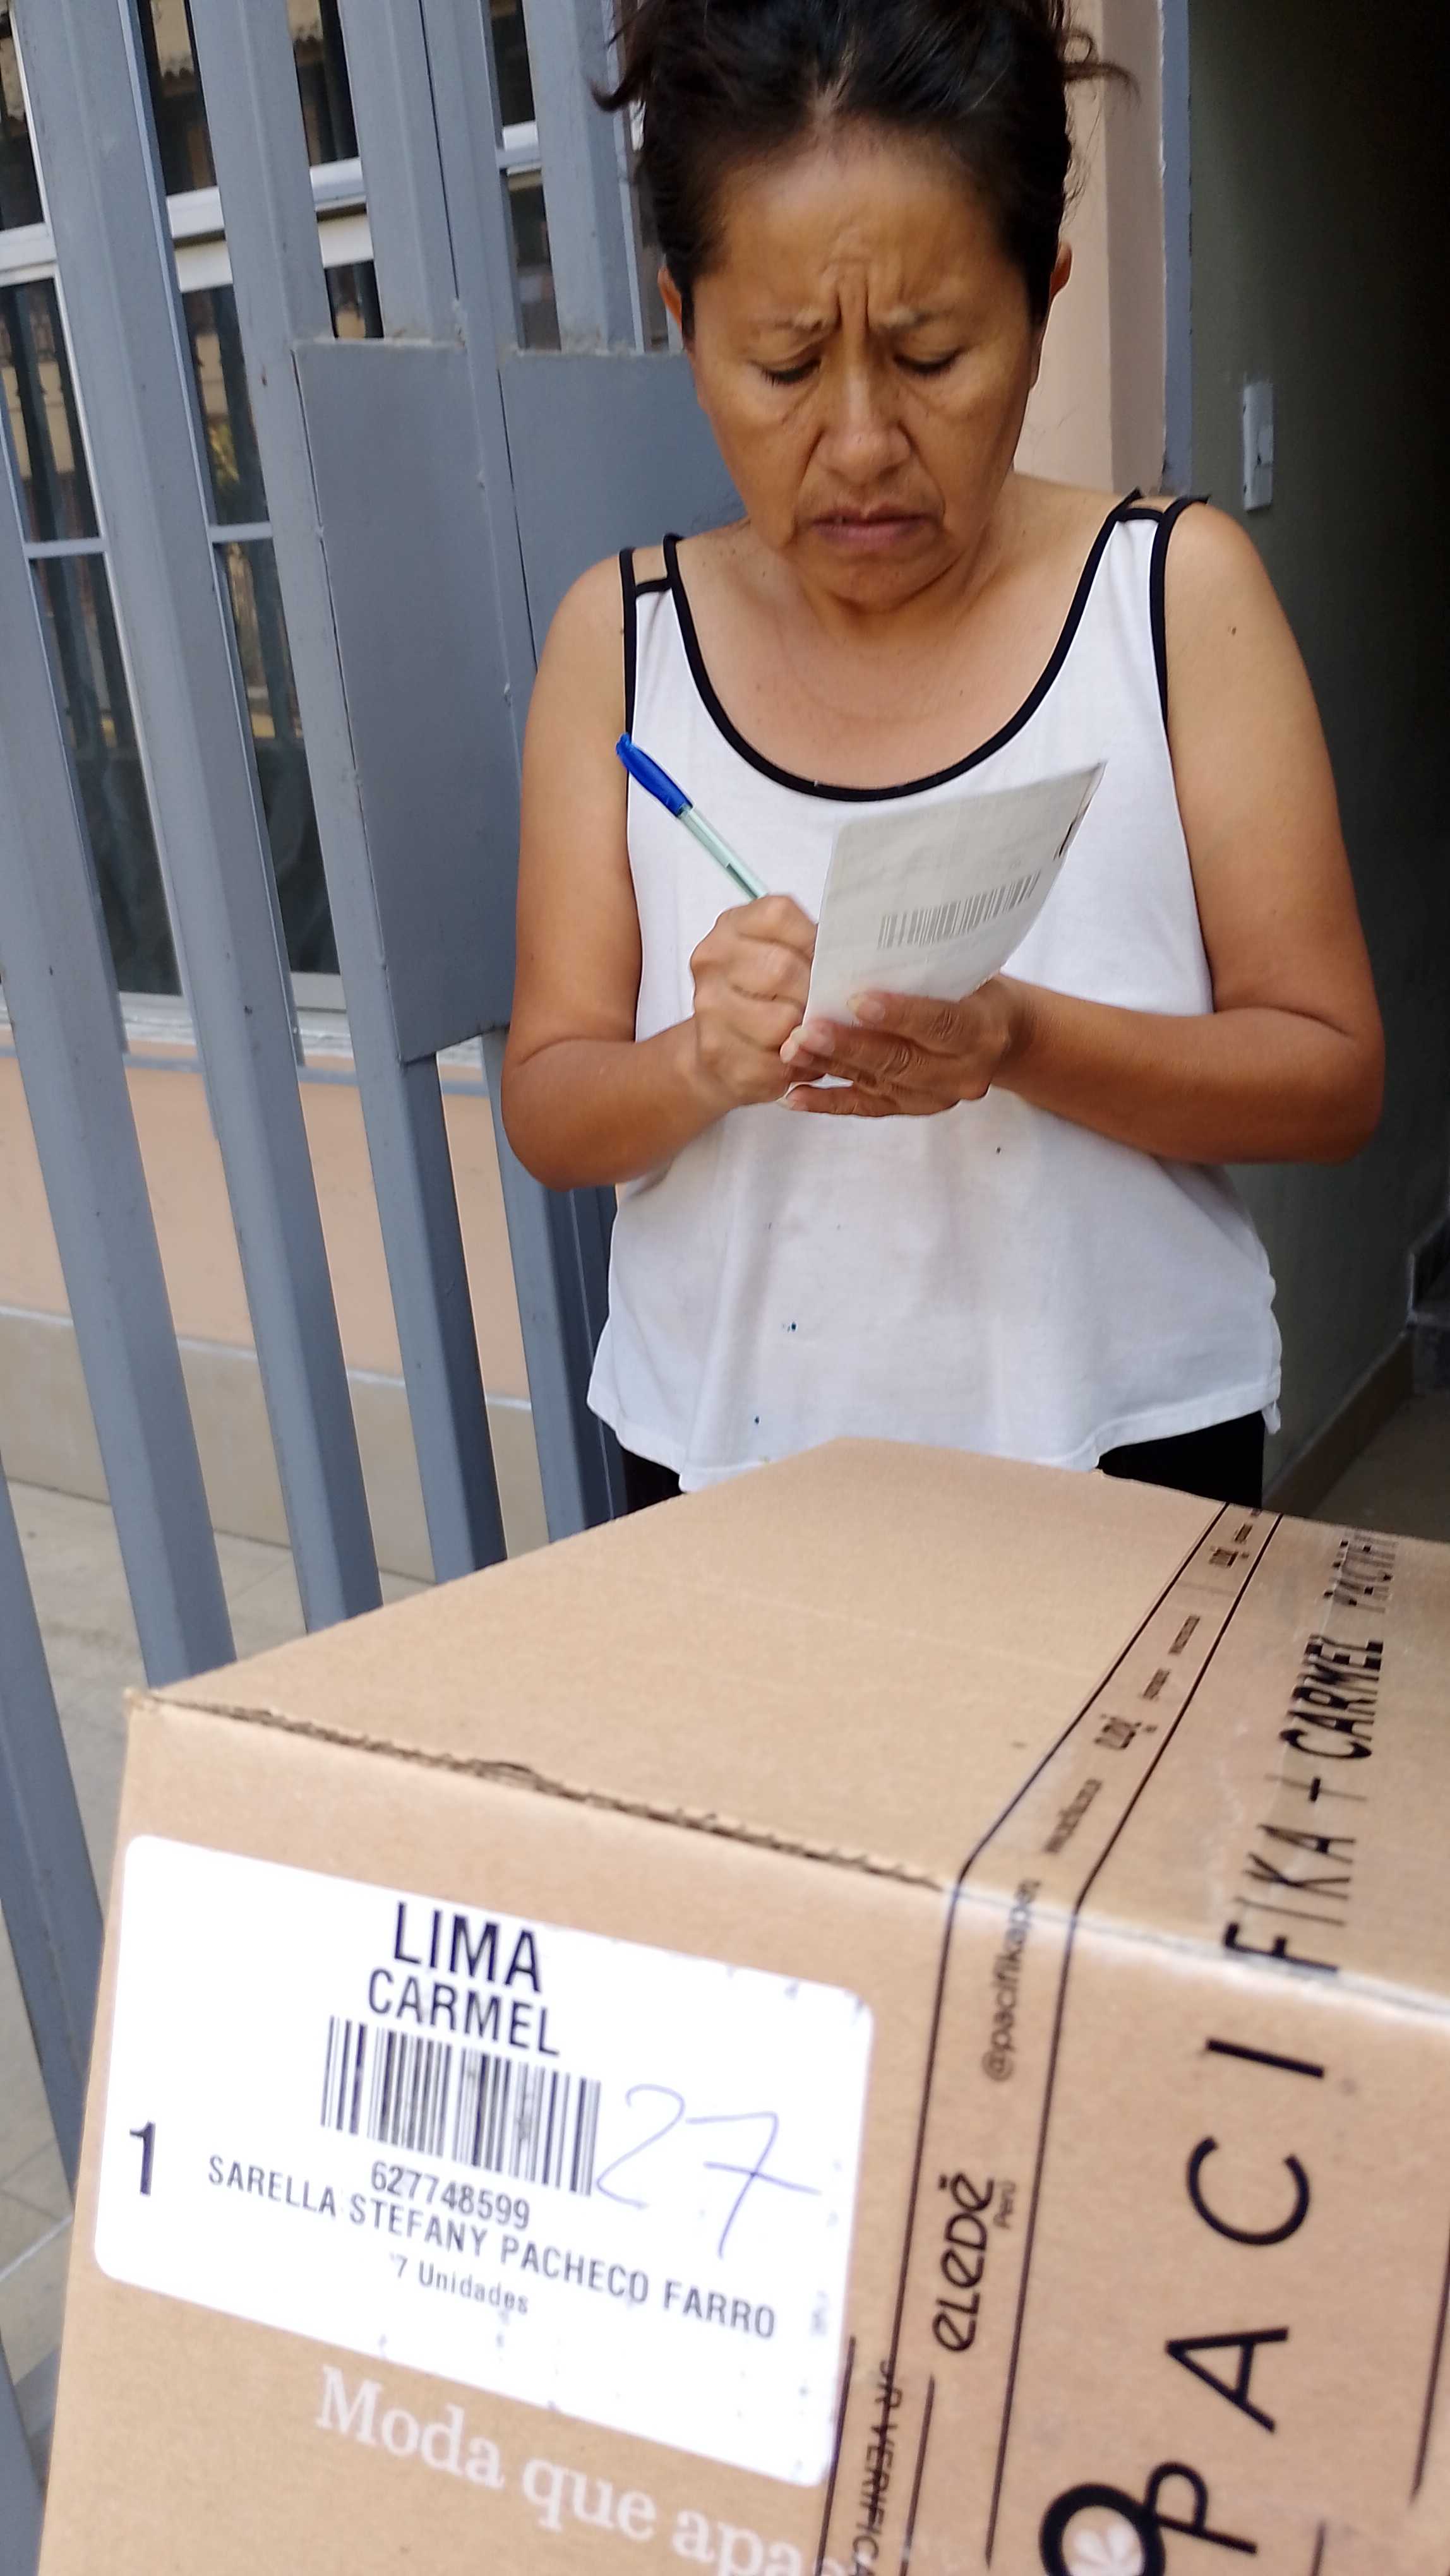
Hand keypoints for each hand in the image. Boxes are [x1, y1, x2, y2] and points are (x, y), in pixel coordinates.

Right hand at [689, 896, 817, 1110]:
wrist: (724, 1047)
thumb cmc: (767, 997)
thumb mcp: (788, 957)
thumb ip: (814, 950)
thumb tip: (861, 957)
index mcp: (732, 925)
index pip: (778, 916)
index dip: (814, 941)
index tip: (831, 961)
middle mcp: (712, 959)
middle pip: (781, 970)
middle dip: (815, 993)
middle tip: (829, 1005)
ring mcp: (708, 1007)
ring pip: (780, 1022)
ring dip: (808, 1033)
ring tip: (812, 1033)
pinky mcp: (716, 1053)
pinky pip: (775, 1061)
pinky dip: (796, 1064)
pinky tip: (796, 1057)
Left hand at [779, 979, 1029, 1118]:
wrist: (1001, 1033)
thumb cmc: (972, 987)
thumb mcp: (959, 969)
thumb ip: (915, 965)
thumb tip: (850, 939)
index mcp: (980, 1030)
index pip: (939, 1023)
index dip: (898, 1014)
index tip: (856, 999)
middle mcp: (961, 1071)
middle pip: (900, 1059)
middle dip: (849, 1044)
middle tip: (807, 1030)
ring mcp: (935, 1096)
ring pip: (877, 1082)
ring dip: (831, 1067)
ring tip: (791, 1052)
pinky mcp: (910, 1108)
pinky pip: (865, 1108)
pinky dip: (828, 1103)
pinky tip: (794, 1095)